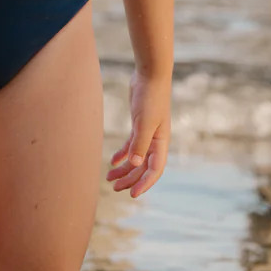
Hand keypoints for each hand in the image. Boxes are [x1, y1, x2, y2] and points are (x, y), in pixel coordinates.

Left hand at [106, 70, 171, 198]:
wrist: (150, 76)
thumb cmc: (150, 98)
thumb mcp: (144, 122)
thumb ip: (139, 143)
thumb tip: (134, 165)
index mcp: (161, 143)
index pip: (154, 170)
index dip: (144, 184)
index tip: (132, 195)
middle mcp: (156, 141)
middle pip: (143, 167)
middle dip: (130, 179)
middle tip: (114, 188)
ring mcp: (147, 133)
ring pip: (135, 158)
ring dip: (124, 169)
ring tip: (109, 178)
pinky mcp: (139, 125)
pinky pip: (131, 146)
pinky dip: (122, 154)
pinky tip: (112, 161)